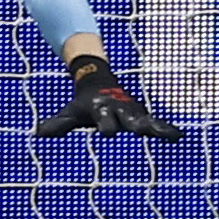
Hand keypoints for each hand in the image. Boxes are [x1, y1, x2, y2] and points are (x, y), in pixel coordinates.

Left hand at [34, 53, 181, 140]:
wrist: (98, 82)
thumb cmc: (83, 103)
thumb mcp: (71, 112)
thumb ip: (58, 124)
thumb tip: (39, 134)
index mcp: (102, 110)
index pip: (104, 120)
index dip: (105, 126)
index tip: (107, 133)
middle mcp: (121, 111)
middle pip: (129, 120)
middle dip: (134, 125)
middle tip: (141, 131)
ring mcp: (134, 113)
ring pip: (148, 121)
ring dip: (158, 128)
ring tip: (172, 136)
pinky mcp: (144, 117)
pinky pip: (157, 124)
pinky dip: (167, 129)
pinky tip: (179, 136)